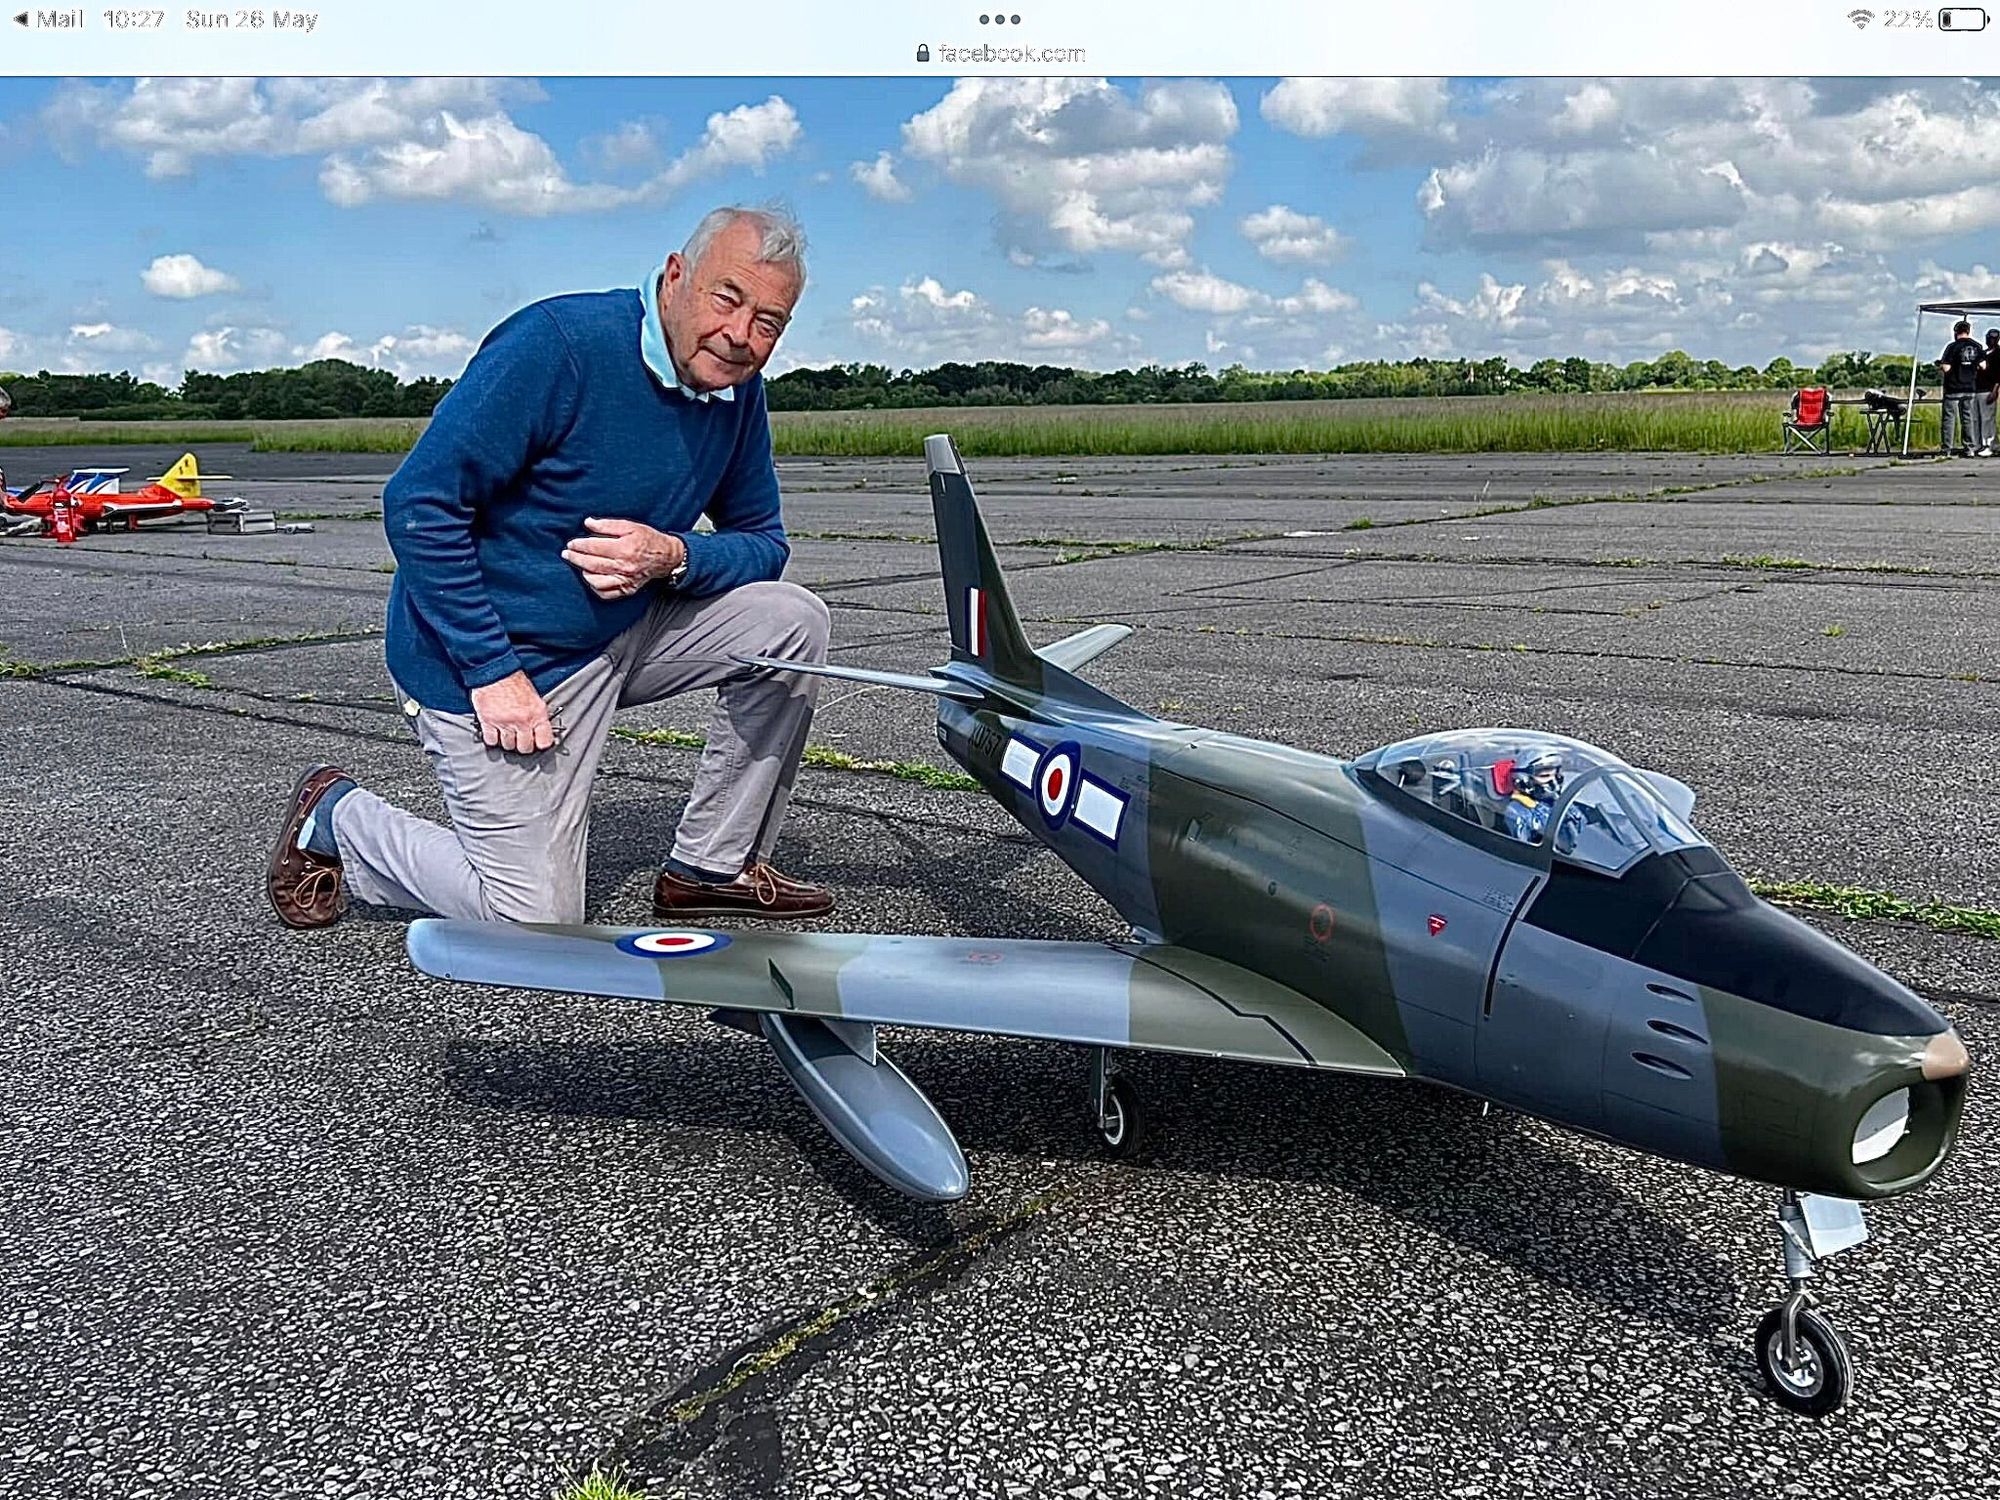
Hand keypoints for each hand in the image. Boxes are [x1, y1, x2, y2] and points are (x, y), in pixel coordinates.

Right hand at [470, 670, 555, 754]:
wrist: (495, 671)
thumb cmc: (514, 681)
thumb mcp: (534, 697)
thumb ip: (537, 715)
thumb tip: (539, 730)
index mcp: (537, 713)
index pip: (544, 741)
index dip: (541, 744)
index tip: (537, 742)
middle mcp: (522, 720)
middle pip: (524, 748)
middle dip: (523, 745)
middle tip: (520, 739)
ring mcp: (504, 722)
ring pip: (508, 746)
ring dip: (507, 741)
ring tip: (507, 733)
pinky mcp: (488, 721)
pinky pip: (491, 741)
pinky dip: (493, 739)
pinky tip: (495, 732)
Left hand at [561, 516, 684, 600]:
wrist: (666, 557)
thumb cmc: (648, 539)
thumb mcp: (630, 526)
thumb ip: (608, 525)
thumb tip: (588, 523)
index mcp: (624, 549)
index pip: (594, 547)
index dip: (580, 545)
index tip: (571, 543)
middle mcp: (624, 566)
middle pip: (592, 564)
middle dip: (576, 558)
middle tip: (567, 554)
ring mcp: (625, 580)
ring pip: (597, 581)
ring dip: (584, 573)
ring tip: (579, 565)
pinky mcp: (627, 589)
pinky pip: (606, 593)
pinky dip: (595, 587)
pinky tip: (591, 578)